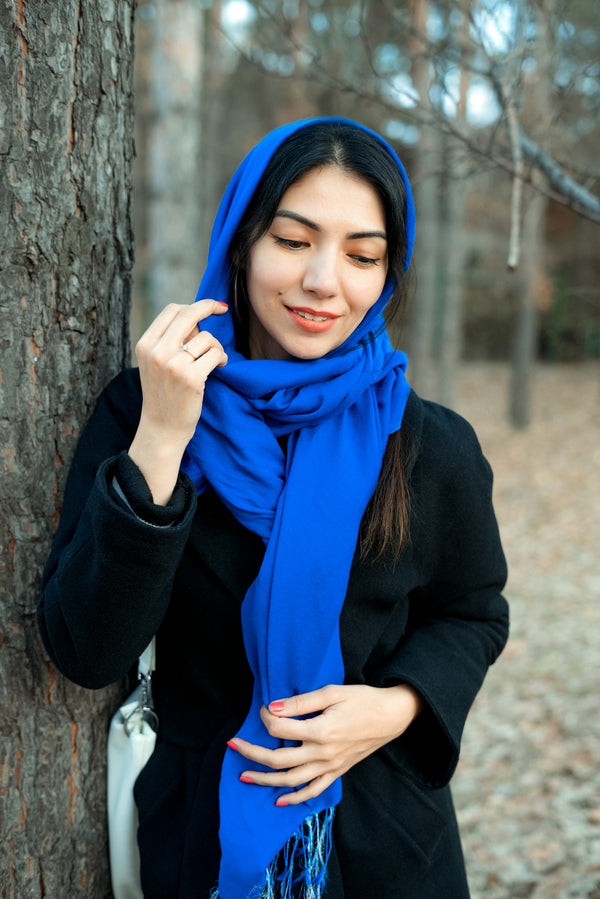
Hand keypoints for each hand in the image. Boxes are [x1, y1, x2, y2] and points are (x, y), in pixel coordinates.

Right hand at [129, 300, 228, 503]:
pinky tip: (219, 366)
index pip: (172, 310)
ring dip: (217, 346)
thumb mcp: (157, 364)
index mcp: (145, 345)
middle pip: (189, 314)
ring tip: (215, 359)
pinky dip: (222, 358)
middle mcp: (156, 351)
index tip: (210, 306)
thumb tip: (199, 319)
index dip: (194, 304)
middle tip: (223, 309)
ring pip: (206, 337)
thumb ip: (172, 341)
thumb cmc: (165, 395)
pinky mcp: (191, 378)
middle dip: (209, 307)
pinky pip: (215, 354)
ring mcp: (173, 364)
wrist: (162, 429)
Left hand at [228, 683, 423, 805]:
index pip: (281, 728)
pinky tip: (278, 799)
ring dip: (265, 779)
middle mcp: (323, 753)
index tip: (263, 707)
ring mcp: (330, 766)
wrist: (392, 715)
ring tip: (244, 776)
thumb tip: (272, 707)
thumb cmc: (362, 699)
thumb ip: (300, 702)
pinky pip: (313, 790)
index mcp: (321, 730)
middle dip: (252, 753)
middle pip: (279, 760)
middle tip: (233, 745)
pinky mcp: (337, 772)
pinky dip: (295, 798)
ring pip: (291, 780)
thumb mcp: (332, 692)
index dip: (266, 717)